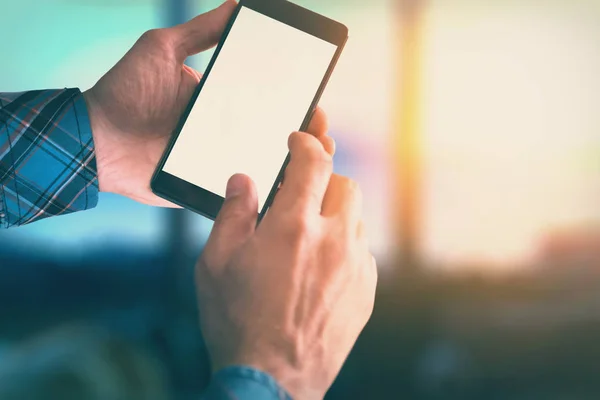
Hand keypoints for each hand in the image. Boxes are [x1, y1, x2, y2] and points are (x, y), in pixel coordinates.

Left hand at [83, 0, 333, 206]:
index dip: (295, 102)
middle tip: (321, 129)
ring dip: (294, 165)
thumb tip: (238, 3)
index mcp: (220, 102)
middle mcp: (225, 132)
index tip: (316, 100)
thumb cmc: (126, 92)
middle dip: (306, 135)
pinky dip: (267, 194)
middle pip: (273, 136)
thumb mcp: (163, 49)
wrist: (96, 139)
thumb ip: (201, 31)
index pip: (267, 102)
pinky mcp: (208, 189)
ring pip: (266, 166)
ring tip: (315, 157)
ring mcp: (219, 162)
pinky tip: (290, 188)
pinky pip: (242, 195)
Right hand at [196, 111, 376, 399]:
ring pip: (356, 218)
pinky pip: (362, 252)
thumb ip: (232, 213)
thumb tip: (244, 181)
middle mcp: (333, 240)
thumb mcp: (215, 263)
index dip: (307, 142)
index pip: (313, 161)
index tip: (300, 139)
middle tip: (301, 197)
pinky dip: (344, 248)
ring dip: (334, 215)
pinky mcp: (365, 290)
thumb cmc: (238, 321)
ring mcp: (355, 266)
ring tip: (308, 237)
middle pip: (345, 184)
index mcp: (293, 226)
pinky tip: (321, 269)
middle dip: (324, 181)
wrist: (272, 378)